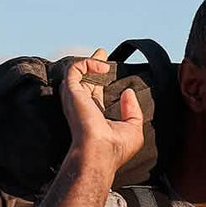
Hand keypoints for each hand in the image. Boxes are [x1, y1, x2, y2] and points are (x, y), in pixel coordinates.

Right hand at [60, 47, 143, 173]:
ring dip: (89, 61)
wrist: (99, 154)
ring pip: (77, 72)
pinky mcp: (72, 92)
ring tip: (103, 54)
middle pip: (85, 79)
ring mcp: (75, 99)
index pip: (95, 92)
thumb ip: (133, 110)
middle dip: (92, 64)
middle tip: (103, 52)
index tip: (107, 68)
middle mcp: (82, 106)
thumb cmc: (115, 149)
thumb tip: (128, 92)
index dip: (101, 79)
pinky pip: (75, 69)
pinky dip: (88, 63)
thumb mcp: (133, 128)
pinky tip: (103, 67)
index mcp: (94, 114)